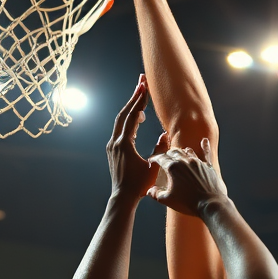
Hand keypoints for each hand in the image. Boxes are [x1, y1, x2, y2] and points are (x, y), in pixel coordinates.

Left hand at [107, 76, 168, 199]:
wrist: (123, 197)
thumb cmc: (139, 185)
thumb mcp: (154, 167)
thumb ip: (160, 149)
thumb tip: (165, 134)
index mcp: (124, 144)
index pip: (133, 116)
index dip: (140, 100)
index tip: (145, 86)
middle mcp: (115, 141)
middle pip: (124, 113)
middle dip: (134, 96)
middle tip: (141, 81)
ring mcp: (112, 145)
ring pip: (121, 120)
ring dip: (131, 107)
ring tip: (142, 96)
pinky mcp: (113, 149)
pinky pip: (120, 128)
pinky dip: (129, 119)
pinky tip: (138, 118)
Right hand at [146, 139, 228, 217]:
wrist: (209, 204)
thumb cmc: (188, 203)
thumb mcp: (167, 200)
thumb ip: (156, 194)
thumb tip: (150, 191)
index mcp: (173, 168)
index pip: (161, 158)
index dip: (155, 158)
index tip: (152, 160)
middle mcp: (185, 161)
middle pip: (174, 152)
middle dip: (167, 154)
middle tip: (164, 158)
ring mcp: (197, 163)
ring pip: (187, 151)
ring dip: (182, 152)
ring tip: (179, 154)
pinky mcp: (208, 166)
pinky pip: (206, 153)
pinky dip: (205, 146)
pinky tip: (204, 141)